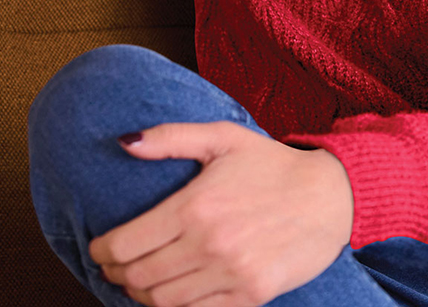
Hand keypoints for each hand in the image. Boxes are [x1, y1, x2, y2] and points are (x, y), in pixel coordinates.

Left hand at [89, 121, 354, 306]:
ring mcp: (230, 275)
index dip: (102, 251)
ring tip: (138, 280)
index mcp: (195, 206)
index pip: (126, 243)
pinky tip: (170, 293)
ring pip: (162, 301)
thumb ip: (170, 138)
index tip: (97, 249)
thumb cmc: (271, 163)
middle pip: (139, 276)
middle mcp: (208, 245)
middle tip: (113, 266)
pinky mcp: (250, 296)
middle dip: (116, 274)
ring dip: (140, 293)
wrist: (329, 196)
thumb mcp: (222, 137)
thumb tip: (123, 142)